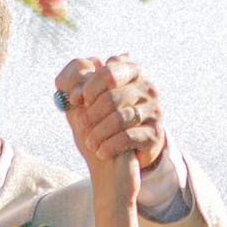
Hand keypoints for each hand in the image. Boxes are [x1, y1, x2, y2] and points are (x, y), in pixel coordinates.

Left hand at [56, 52, 164, 175]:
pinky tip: (101, 151)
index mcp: (131, 73)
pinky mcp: (154, 134)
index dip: (89, 86)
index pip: (109, 72)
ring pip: (119, 119)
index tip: (75, 100)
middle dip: (91, 114)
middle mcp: (146, 89)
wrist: (126, 154)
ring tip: (90, 143)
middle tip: (81, 126)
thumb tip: (71, 91)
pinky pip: (128, 138)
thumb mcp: (90, 101)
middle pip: (112, 97)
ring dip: (98, 133)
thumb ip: (78, 89)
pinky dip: (109, 146)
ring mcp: (153, 111)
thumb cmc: (104, 120)